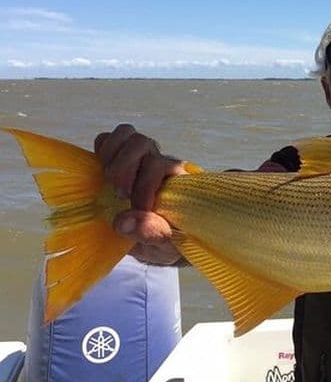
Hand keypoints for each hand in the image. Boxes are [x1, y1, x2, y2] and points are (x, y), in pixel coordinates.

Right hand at [95, 124, 186, 264]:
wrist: (162, 243)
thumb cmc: (169, 243)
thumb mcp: (166, 247)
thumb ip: (152, 234)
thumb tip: (123, 221)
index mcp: (177, 182)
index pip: (162, 165)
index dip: (146, 186)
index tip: (139, 209)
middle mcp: (160, 164)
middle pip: (143, 143)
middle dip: (125, 168)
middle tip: (120, 195)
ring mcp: (141, 160)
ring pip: (127, 134)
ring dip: (112, 156)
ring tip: (108, 181)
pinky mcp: (120, 160)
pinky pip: (109, 140)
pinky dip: (102, 150)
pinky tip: (101, 172)